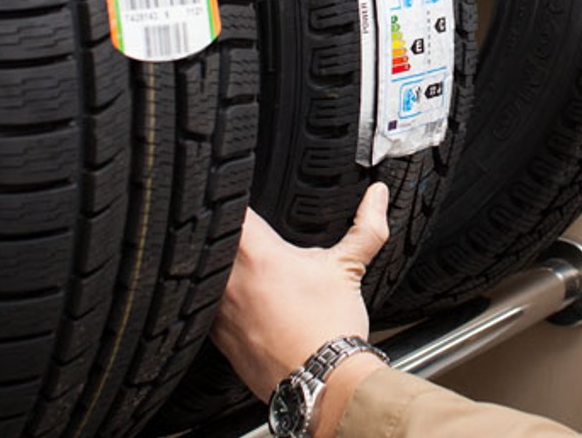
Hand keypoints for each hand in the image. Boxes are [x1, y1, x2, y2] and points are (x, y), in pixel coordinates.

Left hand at [211, 182, 390, 401]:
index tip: (246, 203)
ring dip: (220, 270)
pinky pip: (207, 310)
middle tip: (249, 238)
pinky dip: (221, 304)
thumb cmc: (330, 330)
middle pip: (211, 242)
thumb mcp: (348, 268)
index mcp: (258, 255)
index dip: (235, 199)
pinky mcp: (217, 337)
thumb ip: (365, 226)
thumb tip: (377, 197)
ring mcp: (218, 311)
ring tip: (247, 274)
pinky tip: (246, 307)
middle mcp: (230, 280)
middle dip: (227, 235)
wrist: (323, 385)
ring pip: (205, 276)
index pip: (231, 211)